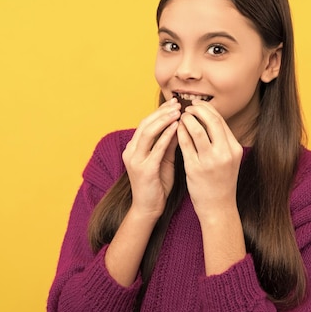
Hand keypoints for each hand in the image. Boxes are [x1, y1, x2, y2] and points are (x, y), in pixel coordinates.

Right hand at [122, 98, 180, 219]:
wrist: (148, 208)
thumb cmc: (157, 184)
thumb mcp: (164, 159)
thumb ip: (168, 143)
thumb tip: (179, 125)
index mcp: (133, 148)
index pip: (146, 123)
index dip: (160, 111)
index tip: (175, 103)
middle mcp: (131, 151)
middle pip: (145, 124)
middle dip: (162, 112)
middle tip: (178, 103)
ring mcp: (135, 160)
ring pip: (148, 132)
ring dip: (164, 120)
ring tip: (178, 111)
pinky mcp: (144, 169)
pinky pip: (156, 148)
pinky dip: (166, 136)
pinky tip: (177, 127)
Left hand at [176, 100, 243, 221]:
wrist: (218, 208)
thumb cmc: (221, 182)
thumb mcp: (229, 159)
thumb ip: (222, 141)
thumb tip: (209, 118)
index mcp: (234, 148)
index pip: (220, 120)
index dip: (207, 109)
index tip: (197, 105)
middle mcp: (224, 152)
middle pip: (211, 120)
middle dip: (197, 109)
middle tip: (187, 107)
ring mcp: (210, 160)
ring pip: (196, 129)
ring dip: (186, 119)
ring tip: (180, 117)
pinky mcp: (195, 168)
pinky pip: (185, 143)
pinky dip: (179, 132)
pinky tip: (175, 129)